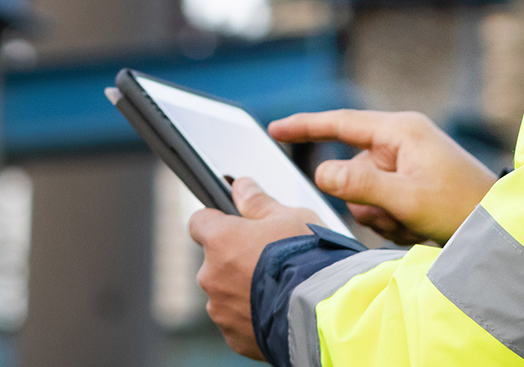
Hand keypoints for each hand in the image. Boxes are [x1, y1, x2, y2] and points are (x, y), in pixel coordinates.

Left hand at [188, 177, 325, 360]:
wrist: (325, 311)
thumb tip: (241, 187)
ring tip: (279, 288)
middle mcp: (212, 276)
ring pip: (226, 294)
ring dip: (243, 290)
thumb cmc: (308, 260)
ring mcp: (221, 310)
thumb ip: (258, 203)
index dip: (216, 221)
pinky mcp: (234, 337)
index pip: (199, 222)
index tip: (232, 224)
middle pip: (215, 262)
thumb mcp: (290, 218)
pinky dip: (253, 316)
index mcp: (220, 241)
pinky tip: (278, 308)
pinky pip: (238, 321)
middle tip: (270, 260)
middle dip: (236, 260)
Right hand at [268, 110, 496, 245]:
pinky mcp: (412, 184)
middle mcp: (401, 143)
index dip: (305, 127)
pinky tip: (420, 227)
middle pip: (352, 172)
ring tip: (415, 223)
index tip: (276, 129)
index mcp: (401, 131)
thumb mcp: (407, 199)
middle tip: (398, 217)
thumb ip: (360, 185)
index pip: (340, 124)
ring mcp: (407, 165)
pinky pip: (381, 206)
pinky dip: (393, 222)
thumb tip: (321, 173)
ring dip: (382, 217)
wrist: (499, 228)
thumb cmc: (462, 207)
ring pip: (365, 196)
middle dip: (368, 203)